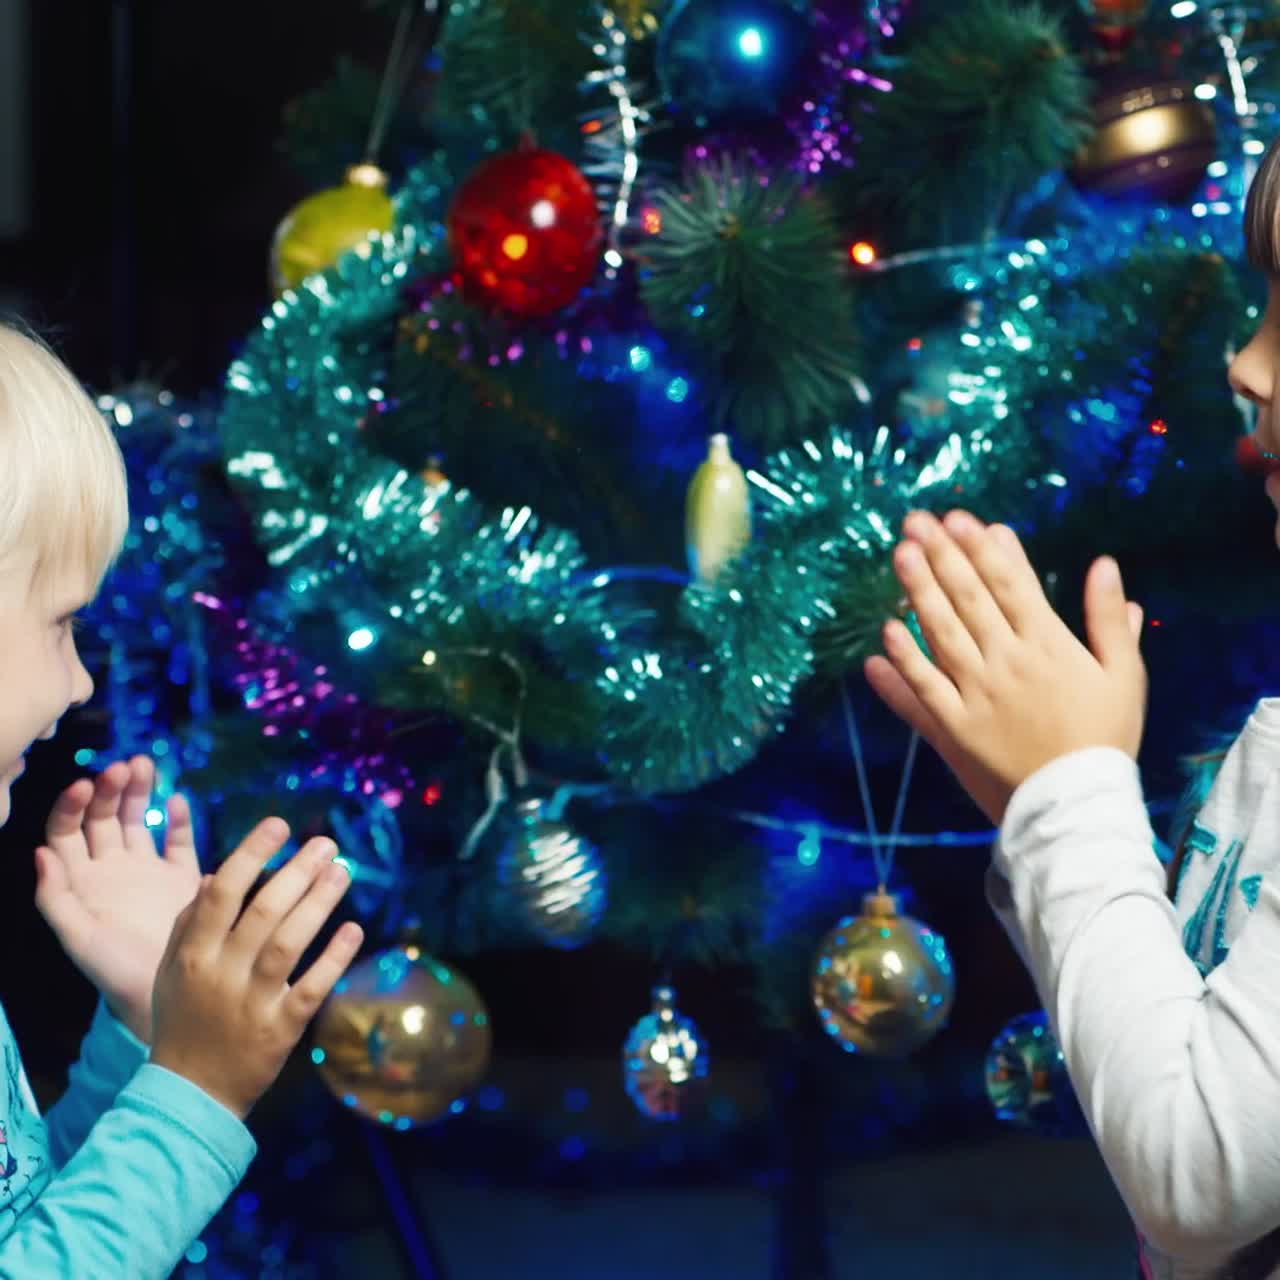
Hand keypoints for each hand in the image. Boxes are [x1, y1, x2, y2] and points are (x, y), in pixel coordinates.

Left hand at [36, 757, 201, 1042]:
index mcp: (79, 882)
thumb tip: (40, 851)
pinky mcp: (182, 878)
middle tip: (124, 767)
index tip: (87, 784)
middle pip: (103, 818)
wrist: (168, 996)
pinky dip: (179, 819)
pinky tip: (178, 800)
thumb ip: (55, 898)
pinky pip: (179, 841)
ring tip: (144, 764)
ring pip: (138, 820)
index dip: (73, 805)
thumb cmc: (115, 972)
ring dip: (139, 791)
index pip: (67, 832)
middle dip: (110, 789)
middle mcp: (110, 870)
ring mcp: (146, 871)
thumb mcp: (77, 939)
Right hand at [149, 817, 362, 1119]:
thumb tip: (216, 875)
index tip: (279, 825)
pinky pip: (311, 987)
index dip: (250, 854)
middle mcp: (221, 973)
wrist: (188, 1093)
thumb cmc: (181, 1022)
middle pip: (263, 911)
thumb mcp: (170, 971)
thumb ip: (190, 923)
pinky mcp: (280, 1029)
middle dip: (296, 871)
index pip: (222, 893)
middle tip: (326, 844)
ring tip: (342, 872)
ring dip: (319, 904)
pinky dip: (333, 957)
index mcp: (192, 954)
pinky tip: (354, 929)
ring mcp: (251, 1002)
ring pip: (288, 943)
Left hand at [864, 511, 1146, 823]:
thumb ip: (1110, 621)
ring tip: (900, 554)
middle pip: (969, 599)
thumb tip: (1104, 565)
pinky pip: (921, 689)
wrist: (1078, 809)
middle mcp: (1007, 663)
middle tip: (917, 520)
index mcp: (1049, 646)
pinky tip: (884, 633)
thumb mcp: (1124, 677)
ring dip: (918, 591)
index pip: (1011, 585)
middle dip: (942, 555)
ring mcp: (975, 695)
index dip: (983, 549)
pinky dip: (902, 661)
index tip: (961, 518)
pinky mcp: (953, 728)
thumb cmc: (1105, 740)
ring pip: (941, 633)